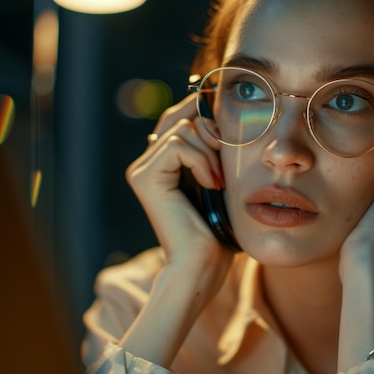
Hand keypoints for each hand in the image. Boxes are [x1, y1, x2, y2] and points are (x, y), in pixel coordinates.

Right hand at [126, 94, 231, 287]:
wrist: (203, 263)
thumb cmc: (218, 226)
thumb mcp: (220, 176)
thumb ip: (214, 147)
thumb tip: (221, 110)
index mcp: (164, 162)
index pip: (182, 116)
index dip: (206, 112)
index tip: (232, 128)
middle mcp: (148, 162)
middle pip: (178, 115)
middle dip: (210, 126)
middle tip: (227, 151)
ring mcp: (142, 169)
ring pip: (182, 128)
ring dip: (210, 151)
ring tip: (219, 180)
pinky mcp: (144, 177)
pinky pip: (177, 145)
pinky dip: (201, 161)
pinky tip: (211, 183)